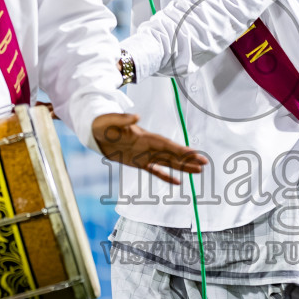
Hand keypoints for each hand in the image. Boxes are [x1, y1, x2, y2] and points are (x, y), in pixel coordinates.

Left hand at [92, 113, 206, 184]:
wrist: (93, 130)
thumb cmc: (101, 123)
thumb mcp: (109, 120)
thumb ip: (122, 119)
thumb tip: (136, 116)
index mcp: (144, 136)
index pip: (166, 145)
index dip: (180, 150)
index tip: (194, 154)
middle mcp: (148, 146)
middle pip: (172, 154)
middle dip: (188, 159)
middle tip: (204, 164)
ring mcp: (144, 154)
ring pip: (167, 162)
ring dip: (183, 167)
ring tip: (199, 172)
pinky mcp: (138, 162)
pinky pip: (155, 170)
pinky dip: (166, 176)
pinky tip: (178, 183)